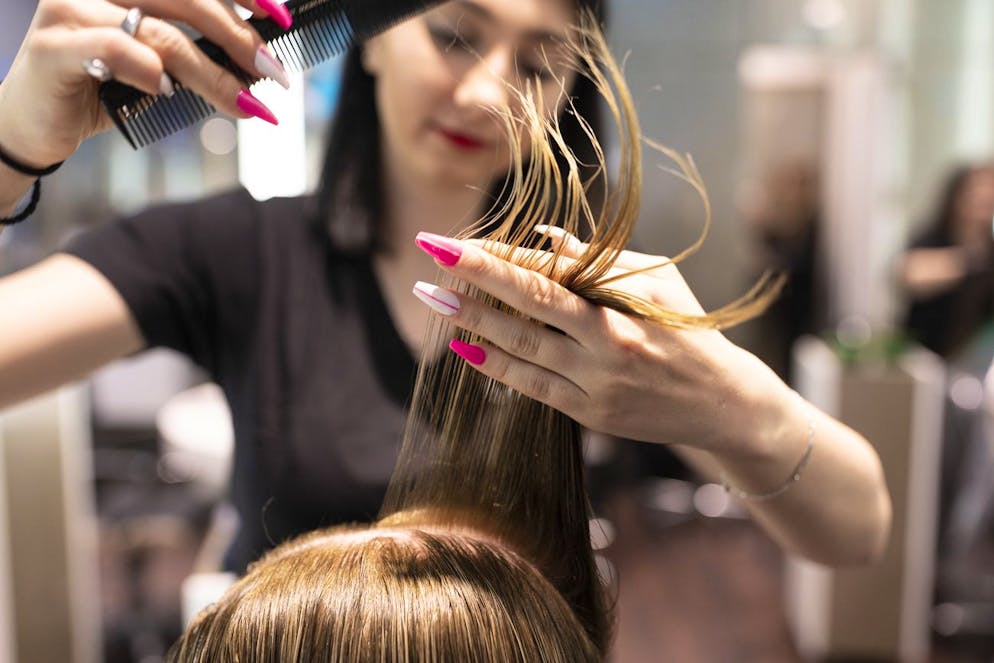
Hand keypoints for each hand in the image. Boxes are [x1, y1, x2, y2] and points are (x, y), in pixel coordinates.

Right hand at [0, 0, 290, 167]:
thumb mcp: (158, 63)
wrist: (36, 124)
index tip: (279, 15)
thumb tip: (259, 56)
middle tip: (272, 71)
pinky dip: (152, 71)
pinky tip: (169, 90)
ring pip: (163, 32)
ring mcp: (70, 9)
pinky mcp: (54, 47)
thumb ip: (196, 48)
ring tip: (244, 101)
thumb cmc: (101, 89)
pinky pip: (117, 49)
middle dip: (238, 37)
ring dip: (213, 72)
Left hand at [412, 230, 786, 455]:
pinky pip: (534, 388)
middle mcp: (609, 343)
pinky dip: (498, 367)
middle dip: (476, 279)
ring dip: (474, 322)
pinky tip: (464, 349)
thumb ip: (598, 261)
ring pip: (524, 349)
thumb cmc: (687, 328)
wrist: (722, 403)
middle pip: (530, 305)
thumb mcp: (656, 281)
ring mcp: (598, 384)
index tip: (456, 242)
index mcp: (626, 304)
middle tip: (429, 256)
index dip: (500, 256)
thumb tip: (543, 238)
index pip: (550, 273)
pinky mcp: (592, 416)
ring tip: (434, 299)